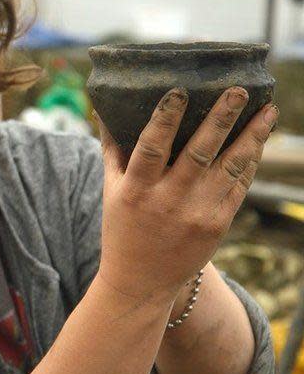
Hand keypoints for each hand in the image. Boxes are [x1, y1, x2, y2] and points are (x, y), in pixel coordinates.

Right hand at [95, 87, 277, 301]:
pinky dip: (251, 161)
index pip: (151, 148)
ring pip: (230, 167)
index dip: (165, 119)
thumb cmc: (122, 228)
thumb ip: (112, 151)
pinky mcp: (218, 225)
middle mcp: (168, 201)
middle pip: (199, 152)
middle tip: (238, 91)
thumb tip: (105, 110)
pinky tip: (260, 140)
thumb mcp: (110, 191)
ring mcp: (197, 214)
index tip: (179, 92)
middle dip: (221, 118)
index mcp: (137, 190)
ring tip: (268, 111)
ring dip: (252, 136)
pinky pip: (239, 186)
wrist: (141, 282)